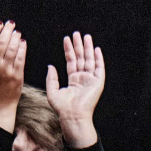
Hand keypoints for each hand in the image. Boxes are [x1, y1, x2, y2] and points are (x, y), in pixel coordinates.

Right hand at [0, 21, 25, 132]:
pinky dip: (22, 48)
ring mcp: (7, 70)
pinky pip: (20, 58)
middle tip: (11, 23)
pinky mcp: (17, 75)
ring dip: (15, 38)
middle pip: (1, 43)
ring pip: (12, 49)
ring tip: (16, 32)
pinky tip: (22, 42)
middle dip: (7, 30)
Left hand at [46, 31, 104, 148]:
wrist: (73, 116)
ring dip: (88, 48)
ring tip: (86, 36)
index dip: (69, 50)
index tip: (67, 39)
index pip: (71, 61)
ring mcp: (91, 80)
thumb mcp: (52, 91)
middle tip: (77, 33)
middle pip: (81, 58)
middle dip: (79, 45)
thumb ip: (51, 78)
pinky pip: (99, 68)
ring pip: (89, 60)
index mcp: (73, 80)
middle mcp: (82, 78)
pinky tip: (96, 49)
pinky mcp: (98, 83)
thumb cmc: (62, 108)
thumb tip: (50, 66)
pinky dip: (99, 58)